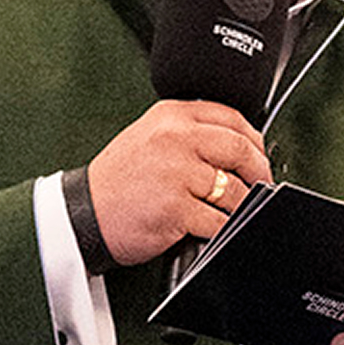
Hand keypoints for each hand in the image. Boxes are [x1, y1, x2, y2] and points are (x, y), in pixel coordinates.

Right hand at [86, 100, 270, 265]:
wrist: (83, 213)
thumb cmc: (116, 181)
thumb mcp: (149, 136)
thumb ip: (188, 133)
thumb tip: (235, 145)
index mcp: (171, 116)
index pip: (231, 117)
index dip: (254, 139)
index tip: (258, 155)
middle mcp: (175, 139)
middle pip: (240, 149)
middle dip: (258, 171)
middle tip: (260, 184)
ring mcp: (176, 173)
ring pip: (234, 188)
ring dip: (242, 204)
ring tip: (235, 210)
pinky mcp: (177, 208)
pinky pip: (219, 220)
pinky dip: (225, 228)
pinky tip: (217, 228)